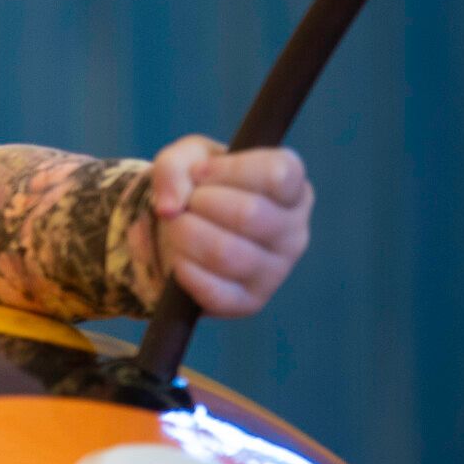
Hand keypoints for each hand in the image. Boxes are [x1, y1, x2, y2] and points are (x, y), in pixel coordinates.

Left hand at [147, 136, 313, 316]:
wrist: (181, 234)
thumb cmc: (197, 189)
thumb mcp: (185, 160)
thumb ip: (174, 167)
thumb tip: (169, 208)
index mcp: (291, 190)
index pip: (279, 174)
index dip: (230, 169)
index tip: (201, 172)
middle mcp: (294, 231)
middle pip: (248, 214)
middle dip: (199, 202)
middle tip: (187, 204)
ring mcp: (276, 271)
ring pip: (226, 253)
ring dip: (185, 235)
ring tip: (178, 229)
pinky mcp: (249, 302)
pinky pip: (213, 291)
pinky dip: (184, 271)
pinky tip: (181, 259)